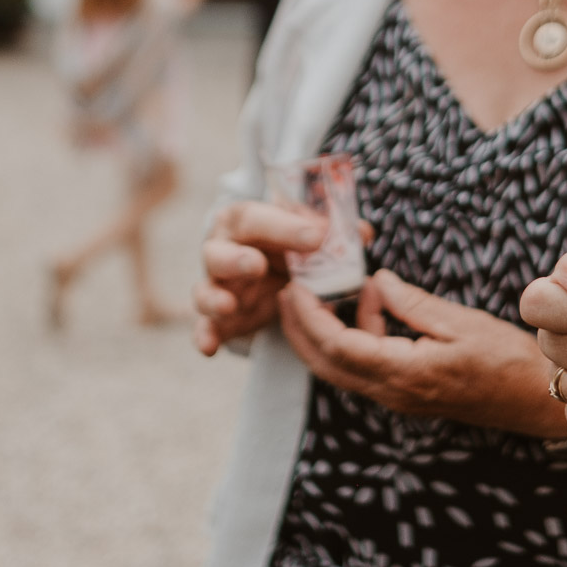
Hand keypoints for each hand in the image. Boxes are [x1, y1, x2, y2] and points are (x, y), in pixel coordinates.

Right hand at [193, 200, 327, 355]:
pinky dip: (204, 336)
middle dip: (235, 260)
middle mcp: (223, 250)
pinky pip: (205, 327)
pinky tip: (209, 348)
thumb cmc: (286, 242)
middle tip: (257, 266)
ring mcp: (216, 286)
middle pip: (219, 253)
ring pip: (205, 291)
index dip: (284, 227)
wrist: (265, 268)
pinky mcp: (216, 318)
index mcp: (244, 221)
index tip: (316, 237)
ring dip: (214, 299)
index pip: (258, 218)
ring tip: (229, 305)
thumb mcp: (306, 232)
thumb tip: (363, 232)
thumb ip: (331, 232)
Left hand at [277, 269, 566, 439]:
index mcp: (404, 374)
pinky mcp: (406, 393)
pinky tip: (371, 309)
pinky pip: (364, 368)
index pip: (339, 347)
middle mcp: (393, 393)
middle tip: (286, 292)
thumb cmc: (506, 359)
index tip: (295, 288)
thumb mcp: (460, 321)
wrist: (535, 399)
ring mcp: (398, 398)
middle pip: (327, 365)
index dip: (311, 317)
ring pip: (342, 369)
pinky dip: (354, 339)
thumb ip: (411, 303)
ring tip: (332, 290)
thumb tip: (375, 283)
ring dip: (326, 333)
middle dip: (300, 330)